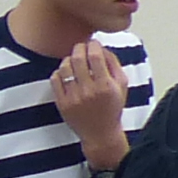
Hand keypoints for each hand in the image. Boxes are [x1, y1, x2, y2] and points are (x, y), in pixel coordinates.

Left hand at [55, 40, 129, 165]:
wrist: (100, 134)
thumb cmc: (113, 107)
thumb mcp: (122, 85)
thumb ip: (114, 63)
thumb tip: (101, 47)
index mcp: (105, 86)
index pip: (95, 56)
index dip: (93, 45)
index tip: (93, 44)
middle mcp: (88, 91)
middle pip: (77, 58)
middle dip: (79, 48)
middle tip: (82, 48)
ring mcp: (73, 98)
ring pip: (64, 67)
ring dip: (69, 59)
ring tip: (74, 61)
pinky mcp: (62, 104)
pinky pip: (55, 80)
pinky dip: (59, 72)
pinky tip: (66, 73)